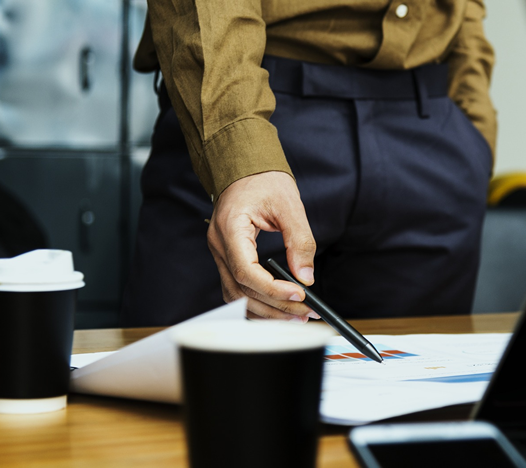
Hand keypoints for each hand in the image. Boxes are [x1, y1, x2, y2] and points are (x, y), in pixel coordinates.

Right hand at [207, 171, 319, 321]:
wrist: (245, 168)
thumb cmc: (263, 180)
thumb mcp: (289, 205)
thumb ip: (299, 241)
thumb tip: (305, 277)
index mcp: (230, 228)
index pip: (246, 271)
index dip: (272, 289)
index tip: (298, 296)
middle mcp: (219, 245)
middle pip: (241, 290)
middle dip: (274, 306)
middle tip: (304, 314)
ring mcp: (220, 253)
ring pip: (236, 296)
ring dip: (265, 311)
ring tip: (294, 316)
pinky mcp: (227, 258)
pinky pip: (237, 289)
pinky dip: (256, 303)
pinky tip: (276, 308)